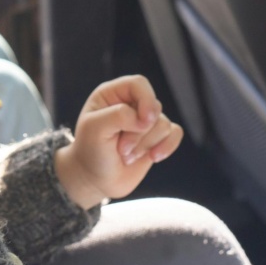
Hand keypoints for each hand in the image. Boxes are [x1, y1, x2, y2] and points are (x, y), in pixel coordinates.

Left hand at [54, 75, 183, 208]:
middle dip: (140, 132)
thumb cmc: (90, 151)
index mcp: (112, 94)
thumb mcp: (95, 129)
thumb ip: (119, 115)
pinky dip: (167, 146)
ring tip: (127, 156)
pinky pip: (175, 133)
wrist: (96, 180)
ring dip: (146, 144)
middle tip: (121, 149)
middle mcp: (130, 103)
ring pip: (164, 124)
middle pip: (154, 106)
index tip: (143, 122)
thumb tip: (146, 119)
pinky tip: (153, 157)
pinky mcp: (157, 137)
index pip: (138, 84)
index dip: (146, 100)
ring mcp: (145, 121)